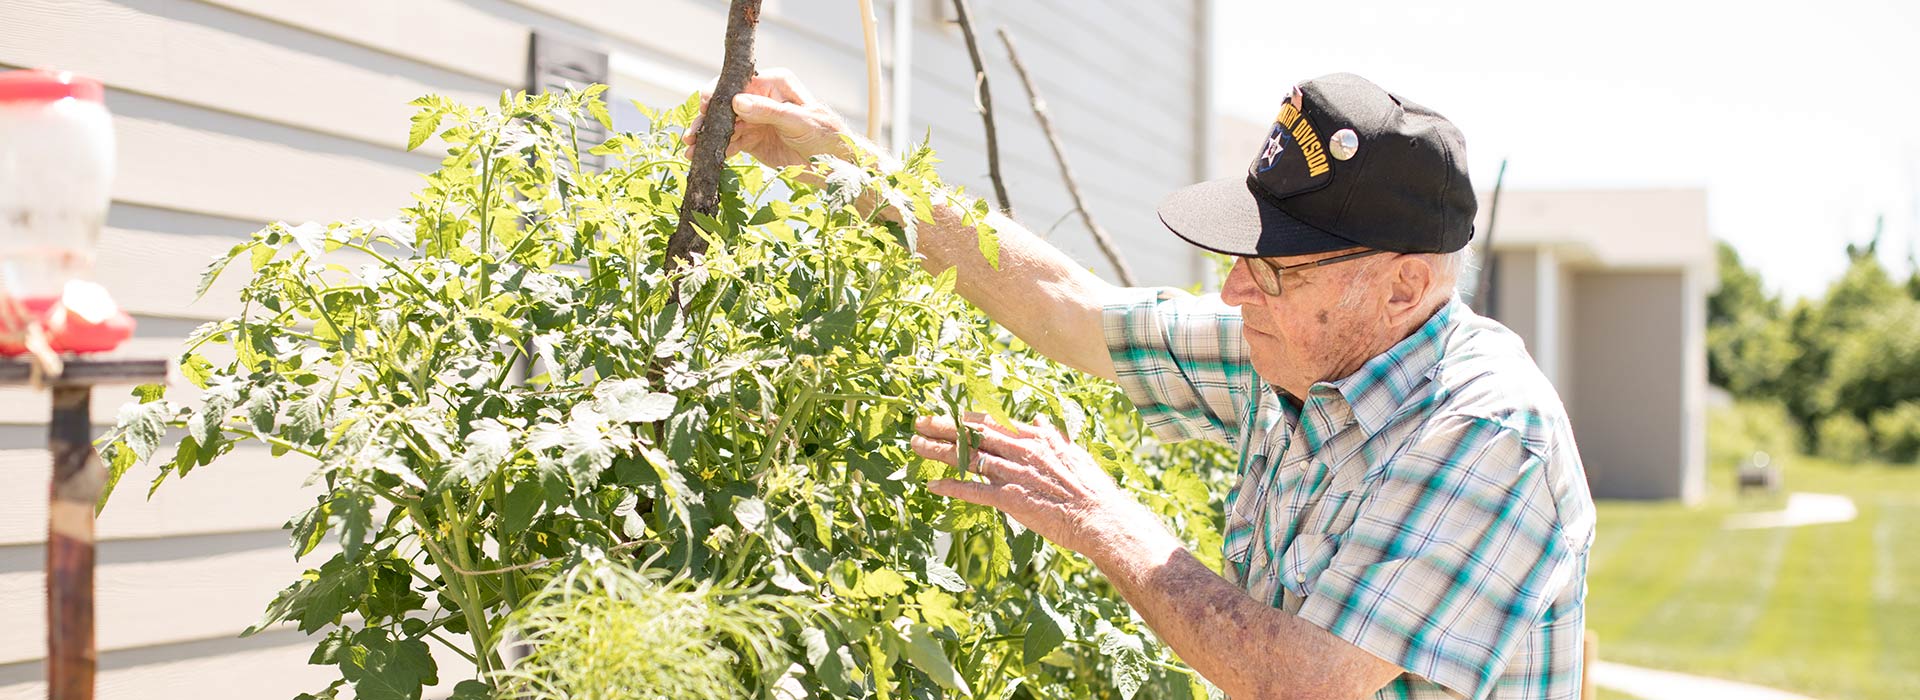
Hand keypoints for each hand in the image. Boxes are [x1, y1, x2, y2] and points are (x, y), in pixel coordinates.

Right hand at [684, 68, 852, 167]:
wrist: (836, 167)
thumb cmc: (826, 137)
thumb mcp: (800, 122)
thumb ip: (769, 112)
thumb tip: (737, 101)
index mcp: (775, 84)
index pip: (740, 83)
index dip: (720, 93)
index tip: (706, 106)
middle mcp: (761, 98)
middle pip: (726, 105)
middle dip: (708, 118)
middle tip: (693, 133)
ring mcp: (755, 120)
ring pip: (724, 125)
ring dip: (708, 137)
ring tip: (691, 148)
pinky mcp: (752, 140)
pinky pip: (729, 142)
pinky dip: (716, 149)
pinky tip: (702, 157)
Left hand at [911, 412, 1152, 556]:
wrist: (1099, 517)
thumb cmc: (1090, 488)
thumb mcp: (1072, 453)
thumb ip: (1051, 436)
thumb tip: (1038, 419)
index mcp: (1035, 438)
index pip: (993, 421)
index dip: (967, 417)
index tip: (948, 413)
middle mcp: (1021, 451)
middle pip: (974, 434)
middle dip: (944, 426)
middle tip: (919, 421)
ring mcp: (1014, 474)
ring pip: (969, 457)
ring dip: (939, 451)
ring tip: (916, 445)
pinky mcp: (1011, 499)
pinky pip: (975, 491)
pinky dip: (953, 488)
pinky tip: (933, 486)